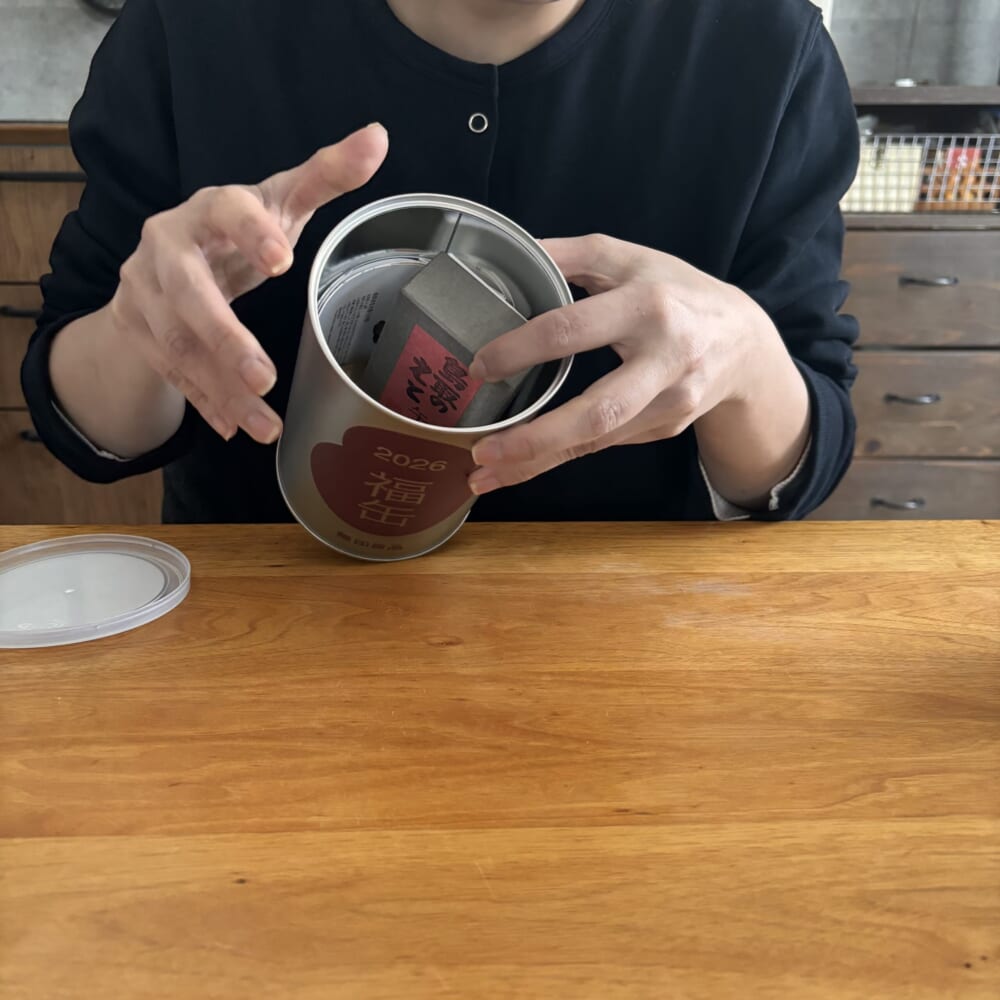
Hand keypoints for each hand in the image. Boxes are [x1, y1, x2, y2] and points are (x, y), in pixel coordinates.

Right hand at [108, 123, 388, 443]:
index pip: (223, 210)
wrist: (163, 262)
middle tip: (265, 377)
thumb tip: (379, 137)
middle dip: (225, 338)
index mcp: (205, 210)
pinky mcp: (139, 331)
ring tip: (264, 426)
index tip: (283, 260)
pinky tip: (234, 428)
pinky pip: (172, 373)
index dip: (250, 234)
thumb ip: (326, 175)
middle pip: (188, 295)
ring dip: (222, 389)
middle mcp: (165, 248)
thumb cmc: (235, 231)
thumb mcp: (278, 201)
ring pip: (180, 346)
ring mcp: (144, 293)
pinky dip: (205, 403)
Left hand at [467, 234, 785, 494]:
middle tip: (483, 449)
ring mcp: (668, 402)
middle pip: (598, 410)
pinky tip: (518, 467)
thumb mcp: (629, 259)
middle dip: (537, 437)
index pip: (573, 329)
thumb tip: (509, 250)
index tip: (479, 366)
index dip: (521, 349)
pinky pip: (602, 446)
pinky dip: (556, 459)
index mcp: (648, 306)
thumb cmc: (676, 292)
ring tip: (485, 476)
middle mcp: (664, 360)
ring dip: (536, 463)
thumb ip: (570, 255)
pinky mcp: (664, 428)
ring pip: (596, 440)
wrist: (743, 341)